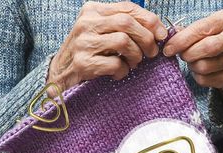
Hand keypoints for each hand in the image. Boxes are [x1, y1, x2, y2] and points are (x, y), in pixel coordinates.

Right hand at [47, 1, 166, 96]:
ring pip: (123, 42)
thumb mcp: (99, 31)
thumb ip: (119, 25)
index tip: (160, 34)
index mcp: (92, 11)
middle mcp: (86, 24)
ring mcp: (84, 43)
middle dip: (146, 39)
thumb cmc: (86, 51)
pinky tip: (119, 73)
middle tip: (151, 53)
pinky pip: (115, 64)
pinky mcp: (84, 63)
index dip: (149, 20)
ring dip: (135, 56)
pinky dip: (123, 71)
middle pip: (127, 24)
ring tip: (133, 64)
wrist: (61, 71)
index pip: (127, 8)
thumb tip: (153, 29)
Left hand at [163, 10, 222, 87]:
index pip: (202, 30)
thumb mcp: (210, 26)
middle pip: (205, 49)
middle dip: (187, 54)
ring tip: (195, 61)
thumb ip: (192, 30)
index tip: (168, 49)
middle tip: (184, 54)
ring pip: (203, 67)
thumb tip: (172, 34)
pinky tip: (201, 70)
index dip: (181, 41)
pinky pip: (204, 80)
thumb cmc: (219, 37)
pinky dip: (197, 76)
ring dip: (192, 66)